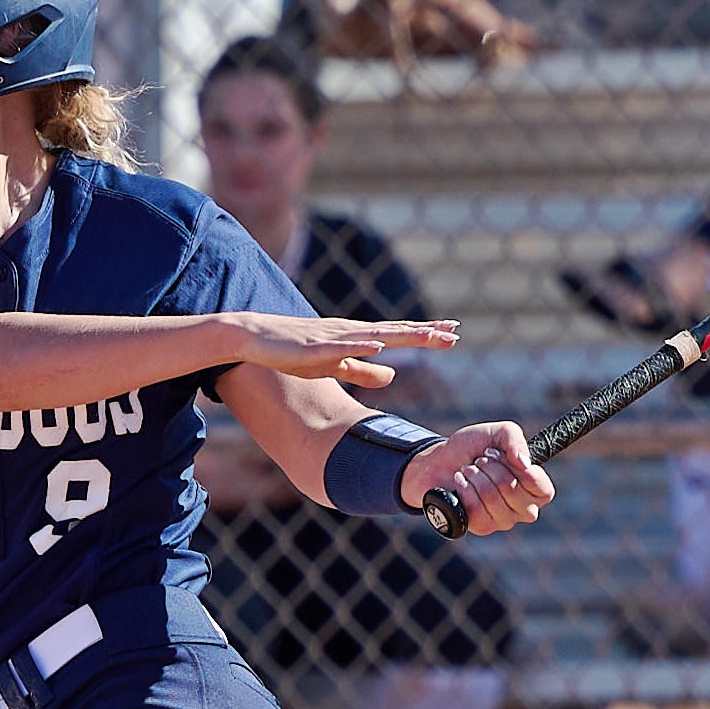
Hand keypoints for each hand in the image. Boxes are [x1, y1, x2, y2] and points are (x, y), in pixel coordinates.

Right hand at [229, 313, 458, 387]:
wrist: (255, 338)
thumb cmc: (295, 351)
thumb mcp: (335, 365)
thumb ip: (363, 371)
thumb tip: (393, 376)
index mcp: (357, 338)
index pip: (398, 335)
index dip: (425, 335)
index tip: (452, 334)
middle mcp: (350, 332)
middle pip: (395, 332)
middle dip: (425, 333)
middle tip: (455, 332)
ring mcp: (333, 336)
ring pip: (375, 335)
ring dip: (402, 335)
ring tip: (428, 335)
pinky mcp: (314, 346)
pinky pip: (341, 346)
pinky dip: (362, 345)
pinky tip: (380, 345)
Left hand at [400, 422, 553, 535]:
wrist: (440, 461)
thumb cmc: (473, 447)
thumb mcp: (497, 432)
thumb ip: (515, 439)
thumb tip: (524, 463)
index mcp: (535, 488)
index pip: (543, 490)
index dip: (523, 471)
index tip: (501, 455)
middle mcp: (524, 509)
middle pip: (513, 490)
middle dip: (491, 468)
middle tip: (481, 460)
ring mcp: (503, 521)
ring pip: (491, 497)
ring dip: (475, 476)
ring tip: (468, 470)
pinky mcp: (482, 528)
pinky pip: (475, 509)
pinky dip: (463, 488)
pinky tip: (460, 483)